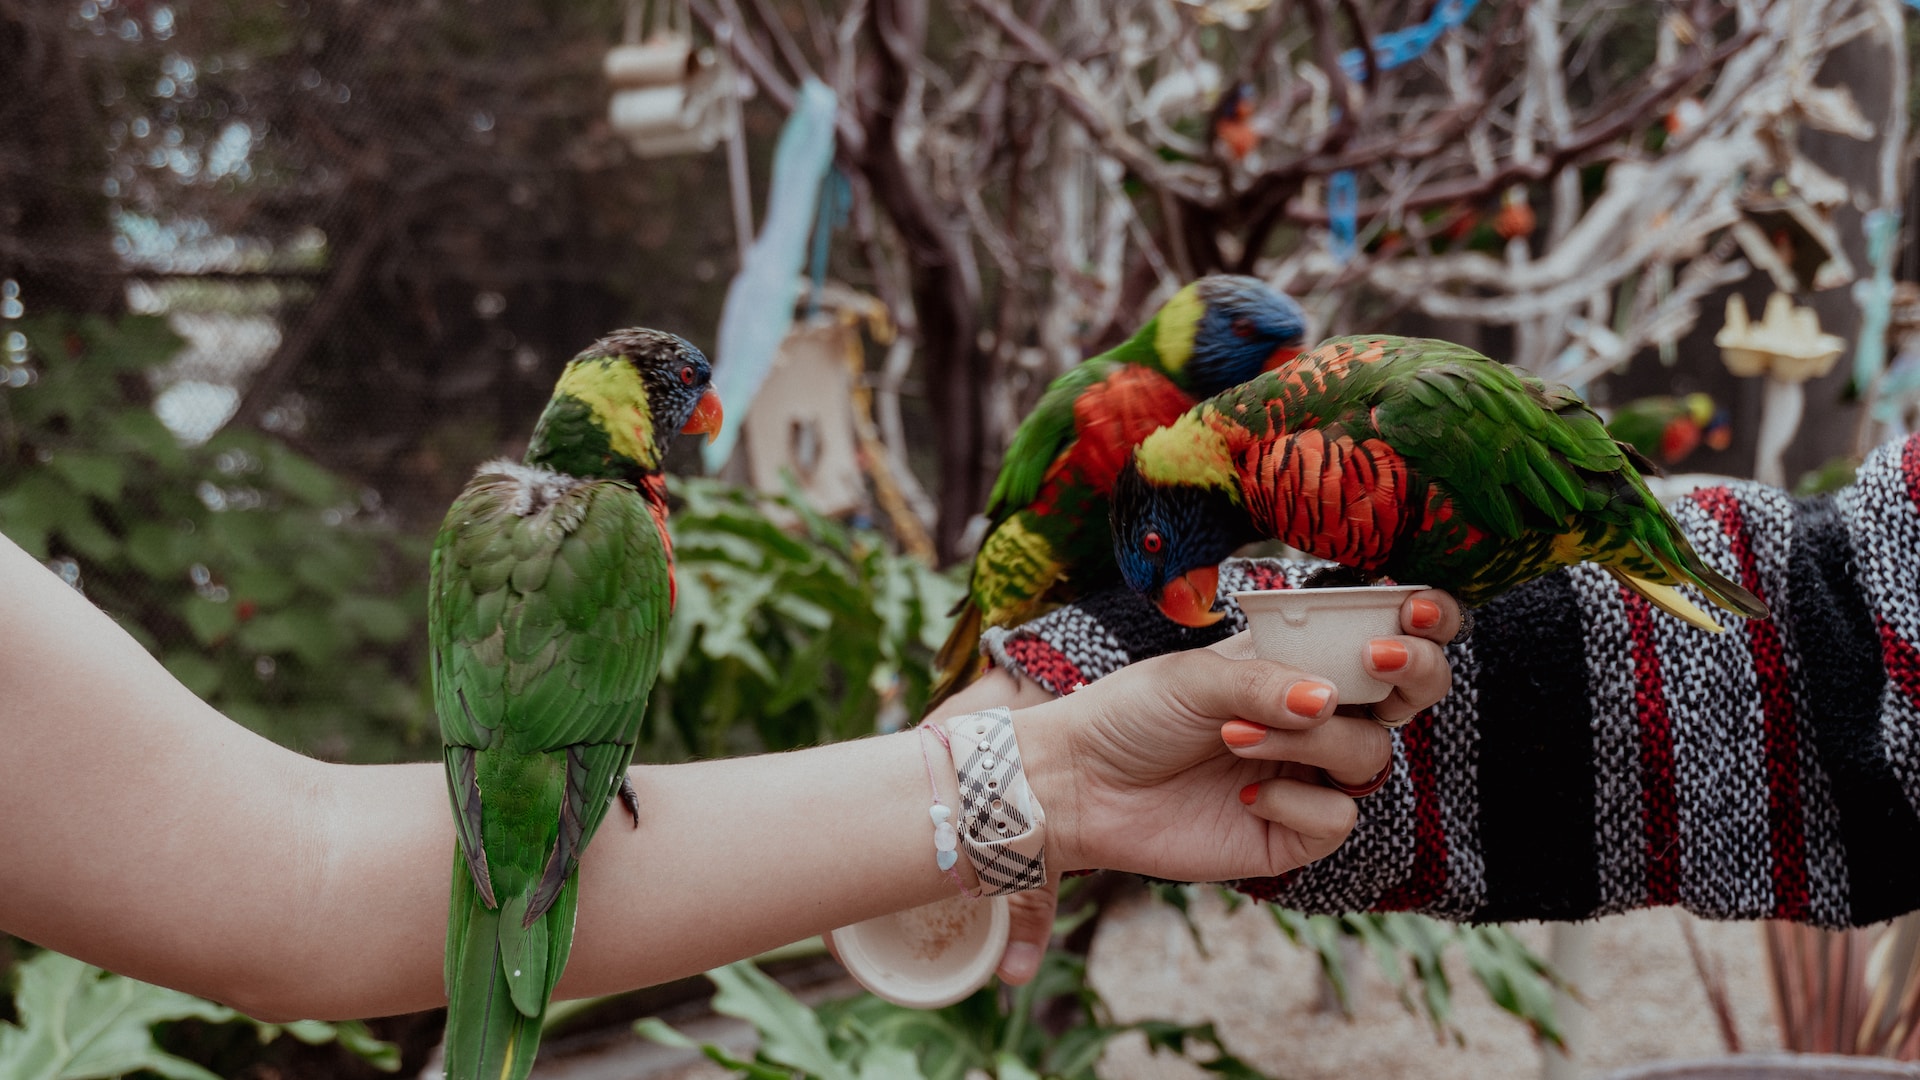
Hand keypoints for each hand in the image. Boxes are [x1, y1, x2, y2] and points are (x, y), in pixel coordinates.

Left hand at [975, 589, 1460, 982]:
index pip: (1387, 636)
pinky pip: (1337, 818)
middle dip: (1415, 671)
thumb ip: (1267, 681)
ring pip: (1370, 755)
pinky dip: (1294, 801)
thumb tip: (1332, 698)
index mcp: (1300, 663)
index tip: (1414, 607)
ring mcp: (1309, 776)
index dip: (1424, 622)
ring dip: (1312, 738)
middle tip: (1376, 658)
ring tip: (1233, 734)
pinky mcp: (1292, 834)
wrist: (1078, 782)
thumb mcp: (1196, 677)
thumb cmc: (1131, 714)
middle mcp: (1316, 718)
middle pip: (1412, 696)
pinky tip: (1242, 794)